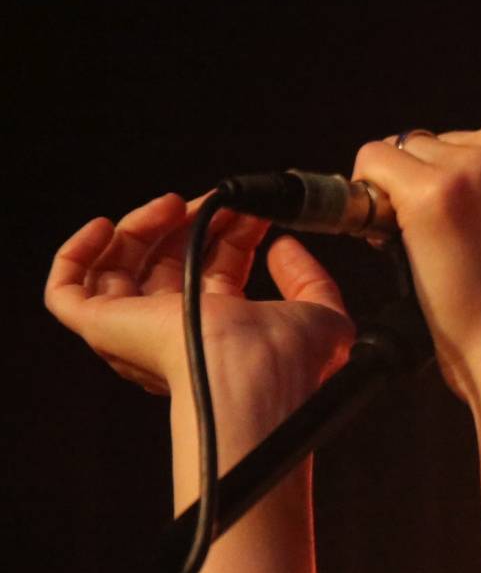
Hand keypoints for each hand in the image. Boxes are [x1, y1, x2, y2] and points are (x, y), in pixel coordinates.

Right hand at [44, 192, 354, 404]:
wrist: (253, 372)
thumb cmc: (289, 357)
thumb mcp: (322, 313)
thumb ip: (310, 279)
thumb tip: (284, 246)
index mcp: (223, 330)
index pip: (216, 270)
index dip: (232, 234)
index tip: (253, 210)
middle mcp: (177, 330)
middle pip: (169, 263)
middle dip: (194, 223)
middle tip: (219, 200)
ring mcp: (136, 329)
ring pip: (121, 267)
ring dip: (145, 226)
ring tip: (175, 204)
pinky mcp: (102, 326)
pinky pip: (66, 290)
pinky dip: (77, 253)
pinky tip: (105, 225)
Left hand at [350, 109, 480, 403]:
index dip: (479, 178)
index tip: (474, 215)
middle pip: (454, 141)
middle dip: (445, 183)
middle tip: (450, 241)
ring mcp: (475, 167)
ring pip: (411, 152)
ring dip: (408, 191)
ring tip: (423, 244)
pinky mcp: (431, 193)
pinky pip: (375, 162)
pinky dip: (369, 192)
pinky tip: (385, 231)